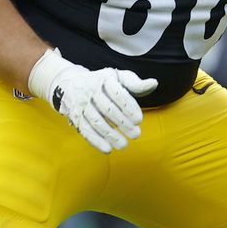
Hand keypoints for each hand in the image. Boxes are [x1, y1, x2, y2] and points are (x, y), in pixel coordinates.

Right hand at [27, 48, 157, 152]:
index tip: (139, 120)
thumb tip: (154, 83)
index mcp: (105, 79)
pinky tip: (108, 150)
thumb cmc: (104, 82)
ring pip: (96, 121)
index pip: (118, 94)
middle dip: (123, 123)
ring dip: (110, 135)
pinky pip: (85, 130)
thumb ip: (136, 84)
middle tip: (136, 135)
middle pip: (108, 109)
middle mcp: (91, 90)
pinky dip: (96, 141)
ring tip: (124, 145)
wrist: (72, 84)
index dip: (129, 107)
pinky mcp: (75, 116)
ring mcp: (81, 104)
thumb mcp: (119, 78)